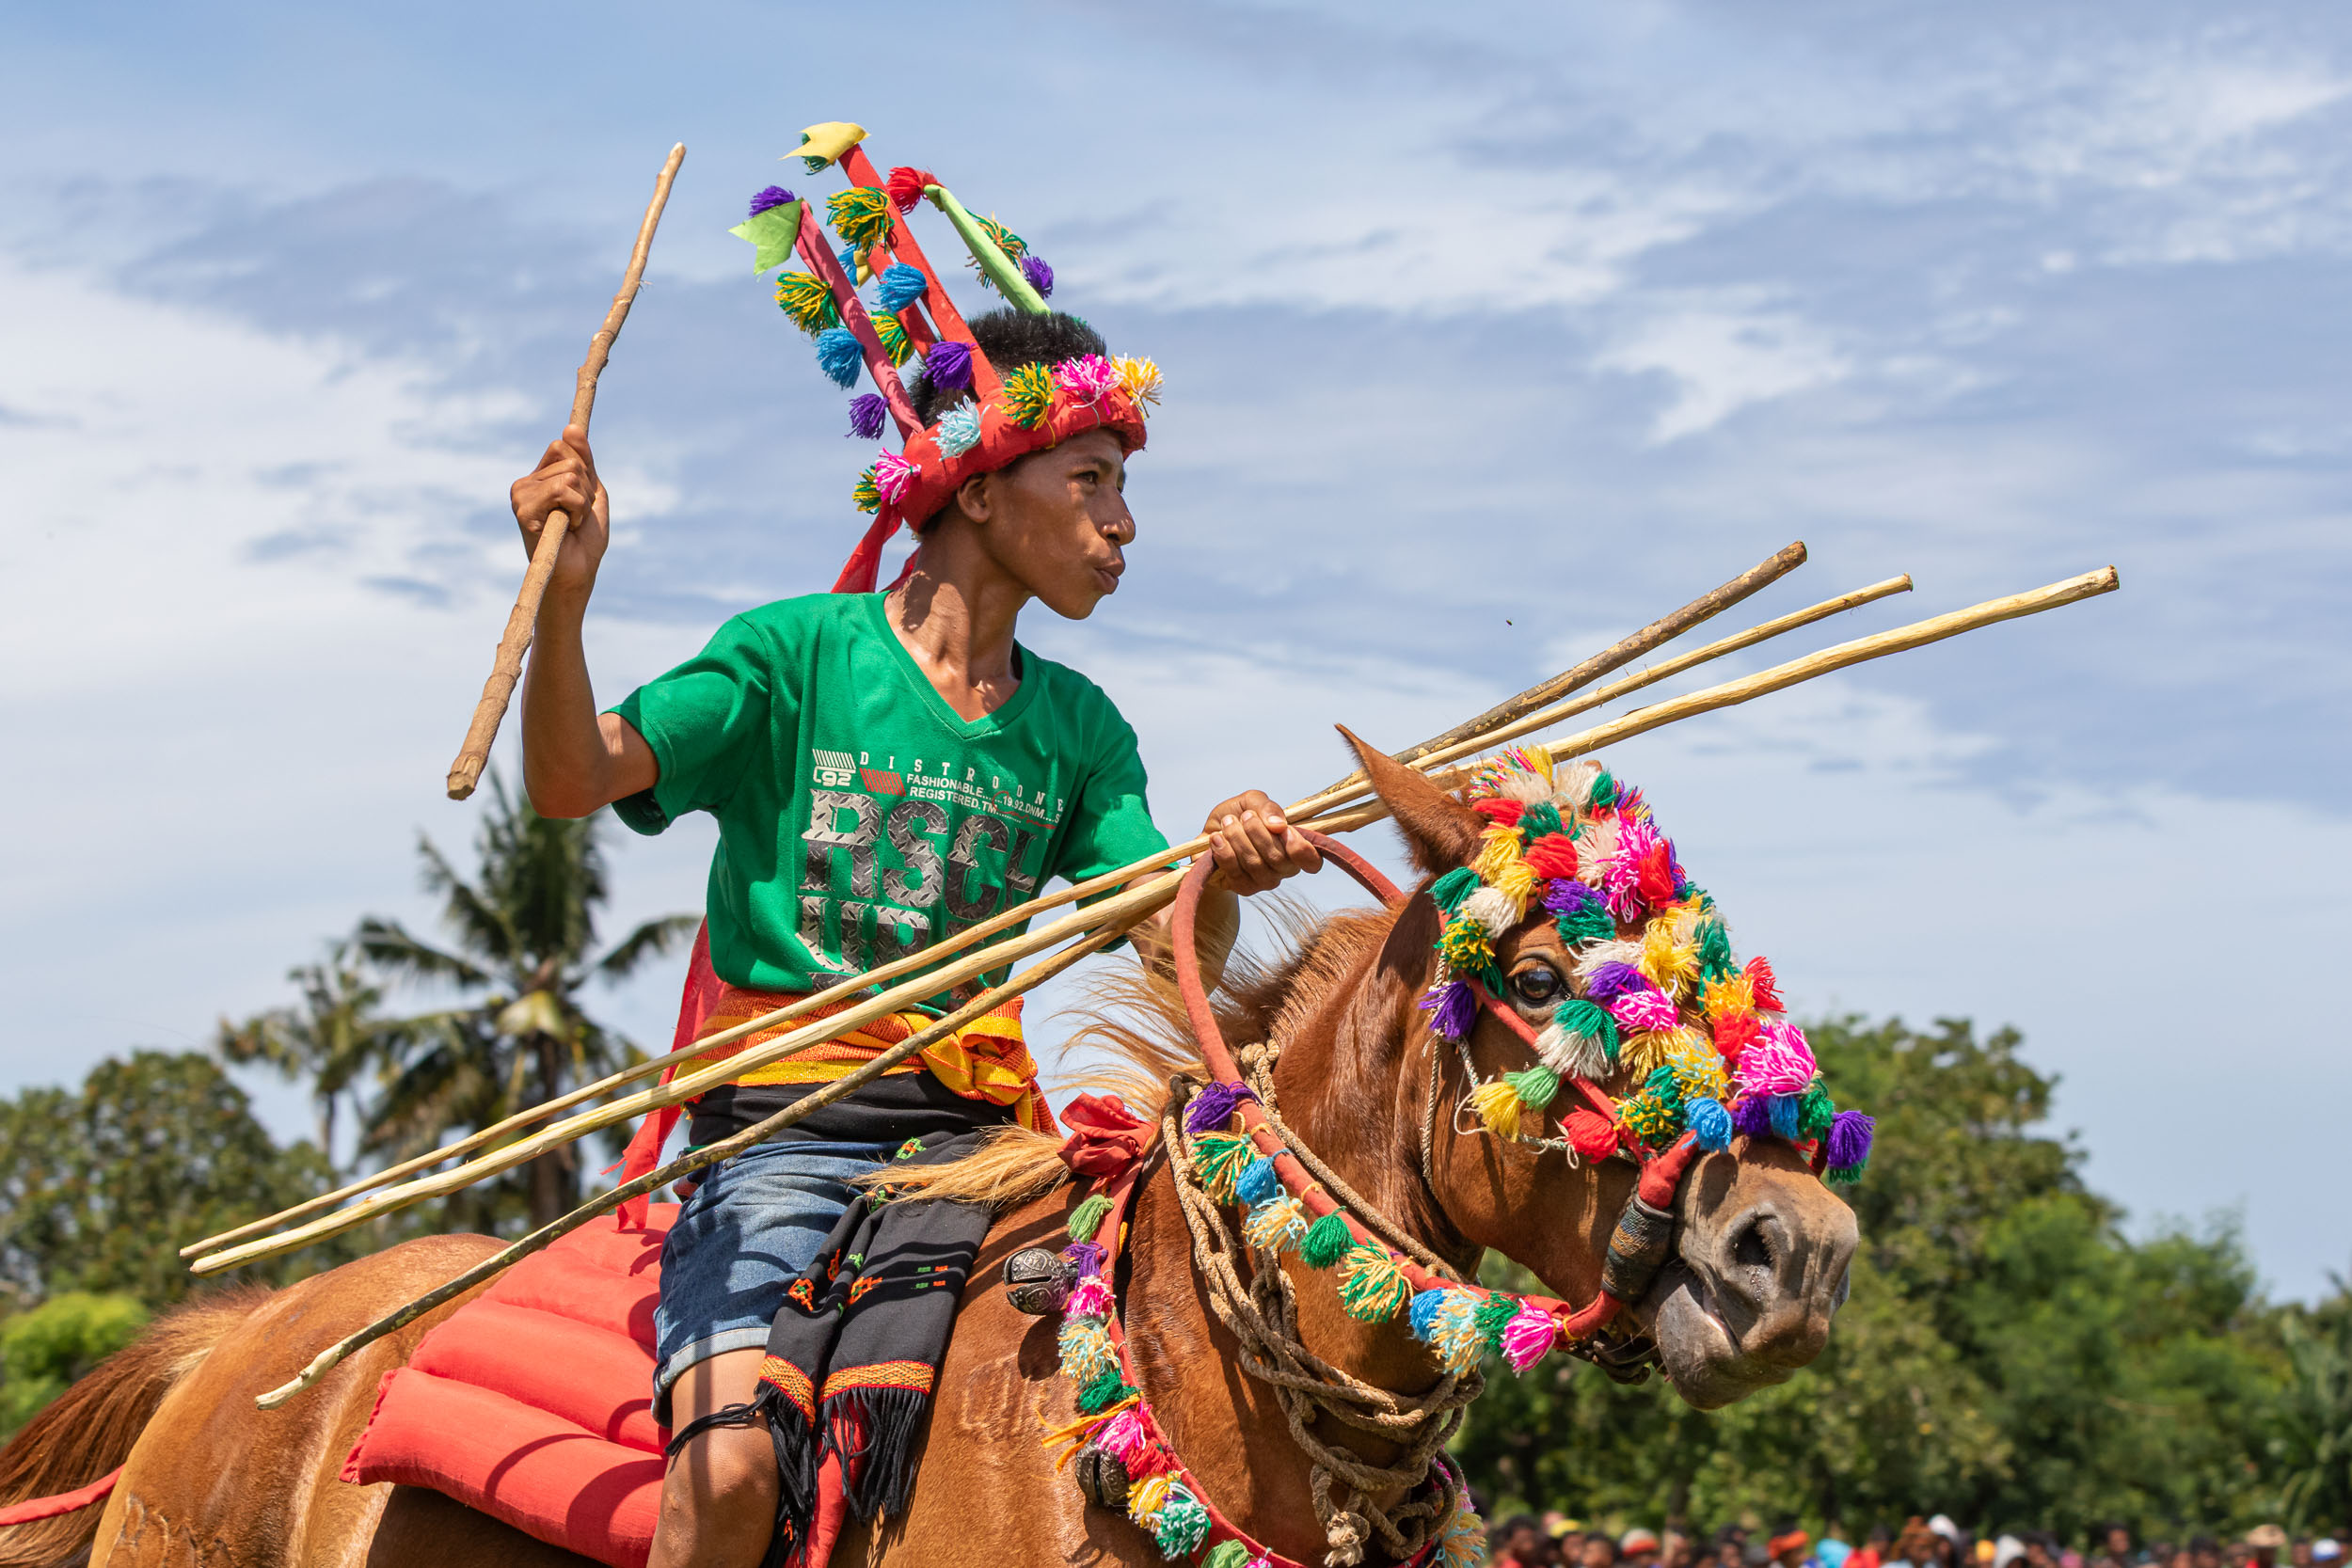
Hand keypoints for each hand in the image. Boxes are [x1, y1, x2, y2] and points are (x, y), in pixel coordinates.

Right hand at [510, 425, 610, 602]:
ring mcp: (521, 496)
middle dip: (586, 490)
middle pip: (569, 459)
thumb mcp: (592, 491)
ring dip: (582, 503)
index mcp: (539, 477)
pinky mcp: (523, 510)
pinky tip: (566, 528)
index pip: (563, 446)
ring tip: (571, 524)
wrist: (579, 572)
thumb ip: (584, 460)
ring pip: (569, 474)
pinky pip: (563, 490)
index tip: (582, 498)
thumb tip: (571, 426)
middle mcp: (525, 484)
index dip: (583, 469)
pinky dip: (577, 510)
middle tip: (575, 516)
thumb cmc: (585, 538)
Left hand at [1200, 790, 1321, 893]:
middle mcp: (1284, 868)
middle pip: (1278, 858)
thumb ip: (1268, 807)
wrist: (1211, 834)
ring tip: (1228, 822)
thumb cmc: (1238, 817)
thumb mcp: (1253, 802)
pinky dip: (1224, 851)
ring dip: (1237, 838)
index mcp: (1295, 847)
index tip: (1284, 830)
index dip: (1300, 848)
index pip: (1312, 861)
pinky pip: (1235, 872)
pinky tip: (1216, 838)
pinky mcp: (1244, 888)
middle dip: (1257, 832)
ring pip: (1255, 864)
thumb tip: (1278, 825)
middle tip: (1245, 816)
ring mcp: (1265, 881)